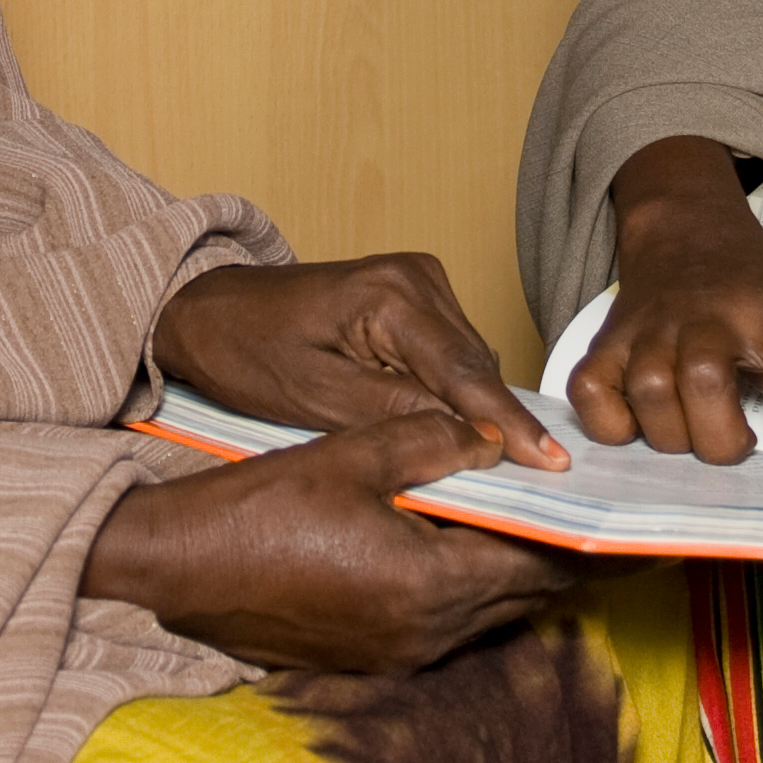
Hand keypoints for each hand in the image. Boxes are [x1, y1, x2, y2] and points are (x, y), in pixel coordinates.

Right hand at [86, 410, 577, 672]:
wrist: (179, 567)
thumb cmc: (257, 507)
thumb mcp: (350, 454)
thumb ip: (431, 440)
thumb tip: (495, 440)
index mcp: (428, 584)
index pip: (539, 563)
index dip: (593, 542)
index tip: (638, 527)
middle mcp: (425, 633)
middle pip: (527, 596)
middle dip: (572, 560)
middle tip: (619, 527)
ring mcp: (399, 654)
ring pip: (493, 612)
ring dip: (525, 573)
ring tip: (561, 531)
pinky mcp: (374, 657)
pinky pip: (452, 622)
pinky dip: (478, 586)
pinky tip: (480, 549)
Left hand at [154, 255, 566, 470]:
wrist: (210, 311)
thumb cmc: (248, 353)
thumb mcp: (316, 399)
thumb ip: (397, 413)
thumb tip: (470, 438)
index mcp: (390, 295)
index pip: (465, 375)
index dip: (510, 426)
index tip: (552, 465)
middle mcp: (417, 276)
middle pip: (475, 369)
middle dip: (493, 425)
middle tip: (526, 485)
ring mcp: (419, 279)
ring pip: (468, 364)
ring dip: (468, 410)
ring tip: (476, 464)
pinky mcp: (415, 293)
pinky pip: (450, 354)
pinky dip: (450, 391)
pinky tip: (443, 427)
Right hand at [567, 136, 762, 488]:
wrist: (687, 227)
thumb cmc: (749, 289)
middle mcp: (706, 317)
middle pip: (704, 385)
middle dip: (721, 440)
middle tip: (736, 439)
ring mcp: (650, 327)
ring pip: (649, 395)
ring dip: (673, 436)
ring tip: (693, 429)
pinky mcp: (606, 340)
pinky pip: (592, 395)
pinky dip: (611, 424)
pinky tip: (640, 421)